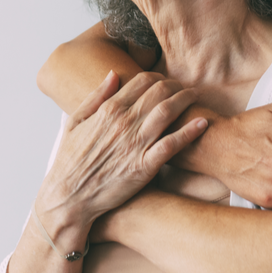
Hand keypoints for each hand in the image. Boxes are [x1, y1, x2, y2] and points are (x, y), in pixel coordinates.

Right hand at [39, 71, 207, 229]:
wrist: (69, 198)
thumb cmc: (69, 161)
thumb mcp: (75, 122)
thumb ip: (95, 96)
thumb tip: (113, 74)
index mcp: (109, 110)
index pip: (142, 81)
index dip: (159, 77)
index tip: (166, 80)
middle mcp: (124, 123)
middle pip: (159, 92)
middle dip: (176, 85)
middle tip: (184, 87)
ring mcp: (135, 144)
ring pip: (168, 112)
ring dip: (186, 100)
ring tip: (195, 97)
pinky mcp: (145, 166)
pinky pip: (172, 145)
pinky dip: (189, 132)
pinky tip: (202, 123)